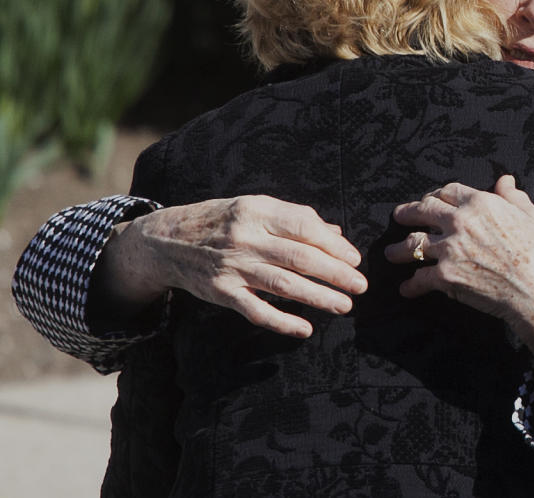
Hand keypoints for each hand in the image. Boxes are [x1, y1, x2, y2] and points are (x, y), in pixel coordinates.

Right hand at [92, 195, 366, 337]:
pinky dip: (282, 321)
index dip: (334, 244)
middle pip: (299, 257)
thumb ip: (295, 219)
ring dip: (318, 297)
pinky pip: (256, 310)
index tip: (354, 259)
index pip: (304, 226)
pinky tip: (305, 329)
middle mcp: (245, 237)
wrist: (167, 240)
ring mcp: (232, 266)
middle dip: (335, 273)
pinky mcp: (221, 292)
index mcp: (257, 210)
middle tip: (360, 286)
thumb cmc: (222, 221)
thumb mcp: (255, 208)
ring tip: (344, 305)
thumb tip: (337, 233)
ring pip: (283, 285)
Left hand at [385, 175, 533, 358]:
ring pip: (413, 244)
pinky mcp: (445, 276)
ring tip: (391, 253)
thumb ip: (514, 197)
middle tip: (399, 216)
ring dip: (399, 250)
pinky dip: (412, 286)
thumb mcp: (532, 217)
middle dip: (408, 213)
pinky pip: (420, 279)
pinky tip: (407, 289)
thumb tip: (505, 181)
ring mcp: (450, 248)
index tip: (430, 200)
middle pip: (423, 210)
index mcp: (480, 203)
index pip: (447, 192)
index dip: (435, 195)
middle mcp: (460, 221)